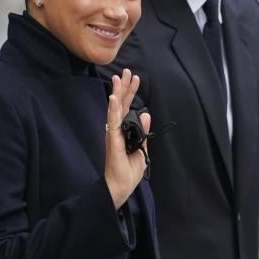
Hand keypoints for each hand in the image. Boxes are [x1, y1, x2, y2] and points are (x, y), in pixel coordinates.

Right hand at [105, 68, 151, 208]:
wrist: (121, 187)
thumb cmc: (128, 171)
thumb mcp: (141, 149)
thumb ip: (143, 132)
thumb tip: (146, 114)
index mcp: (124, 131)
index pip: (127, 108)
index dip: (131, 93)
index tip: (135, 79)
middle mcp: (117, 130)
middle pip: (121, 104)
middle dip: (124, 87)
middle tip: (127, 71)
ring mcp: (113, 134)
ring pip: (115, 109)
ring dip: (118, 93)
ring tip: (119, 77)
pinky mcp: (112, 141)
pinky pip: (112, 123)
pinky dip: (112, 110)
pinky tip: (113, 98)